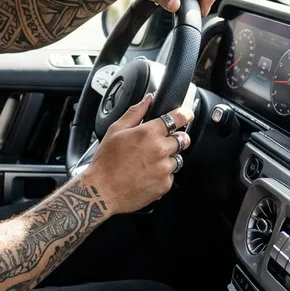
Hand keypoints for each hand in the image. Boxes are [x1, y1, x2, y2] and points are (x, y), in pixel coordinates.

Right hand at [84, 94, 193, 214]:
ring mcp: (164, 169)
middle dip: (177, 138)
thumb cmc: (106, 161)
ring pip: (177, 159)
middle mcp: (160, 150)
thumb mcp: (115, 130)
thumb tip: (148, 99)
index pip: (177, 118)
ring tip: (148, 162)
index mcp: (148, 133)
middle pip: (183, 139)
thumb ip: (135, 112)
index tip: (187, 114)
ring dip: (168, 158)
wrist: (102, 190)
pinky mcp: (164, 185)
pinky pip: (170, 176)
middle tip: (162, 142)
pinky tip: (146, 174)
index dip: (184, 114)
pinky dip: (162, 174)